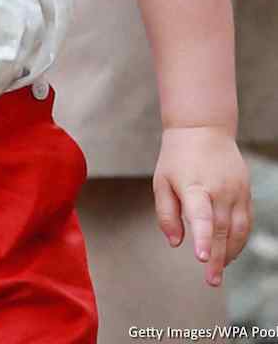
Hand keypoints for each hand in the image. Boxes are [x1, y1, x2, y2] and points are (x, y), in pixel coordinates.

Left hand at [153, 125, 252, 286]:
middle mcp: (219, 189)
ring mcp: (236, 190)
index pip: (200, 216)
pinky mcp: (245, 191)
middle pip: (221, 230)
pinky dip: (239, 240)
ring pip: (238, 230)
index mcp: (194, 185)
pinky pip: (246, 222)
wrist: (203, 128)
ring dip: (229, 252)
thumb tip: (175, 243)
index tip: (200, 257)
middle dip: (216, 258)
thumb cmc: (177, 157)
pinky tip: (228, 250)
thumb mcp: (161, 180)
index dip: (201, 237)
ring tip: (218, 269)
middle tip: (211, 281)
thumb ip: (166, 213)